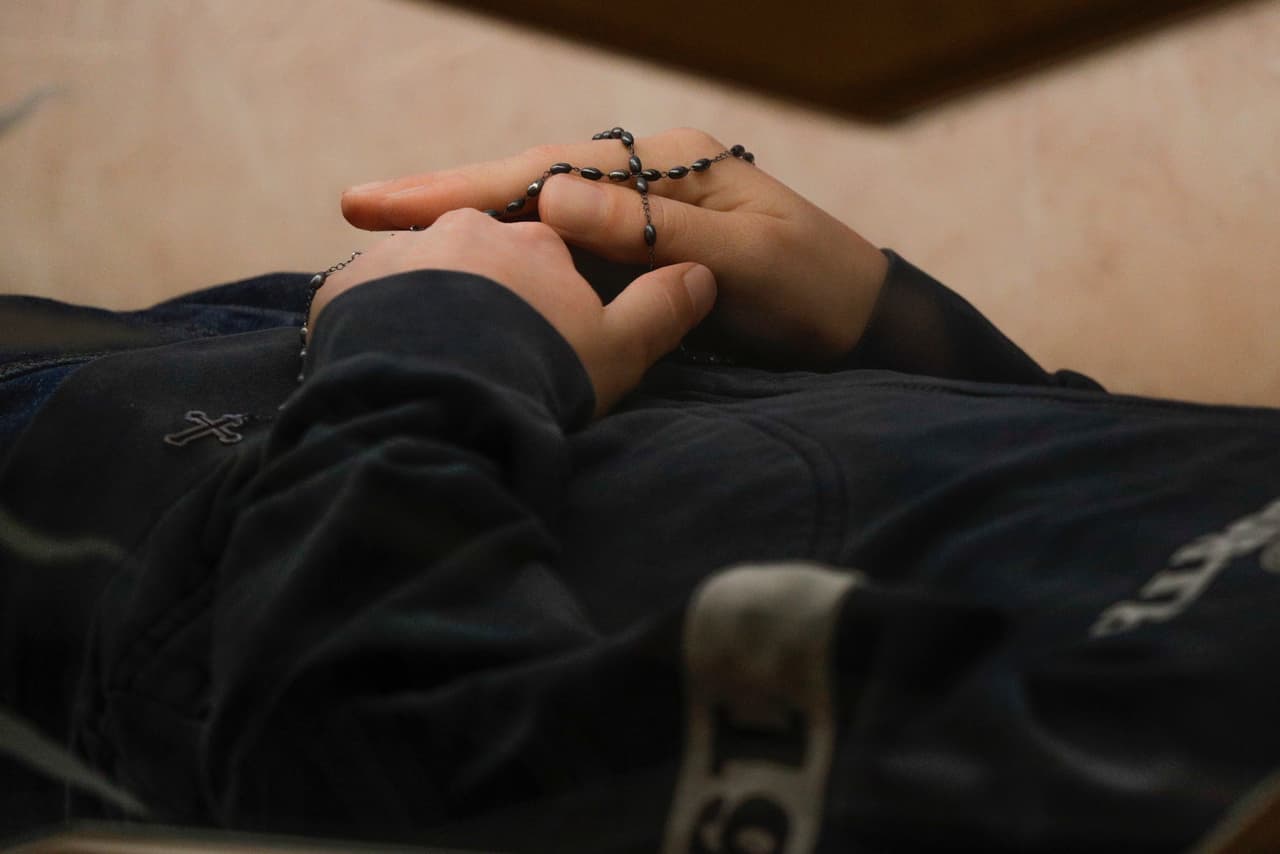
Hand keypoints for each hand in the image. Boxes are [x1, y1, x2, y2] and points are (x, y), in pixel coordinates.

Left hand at [312, 209, 715, 417]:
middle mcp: (464, 231)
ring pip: (417, 278)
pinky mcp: (343, 292)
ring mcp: (397, 256)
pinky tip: (386, 370)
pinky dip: (375, 330)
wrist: (442, 403)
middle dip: (484, 300)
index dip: (551, 297)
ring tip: (435, 371)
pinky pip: (361, 304)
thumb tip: (701, 276)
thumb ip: (662, 308)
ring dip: (426, 311)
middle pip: (480, 259)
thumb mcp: (621, 349)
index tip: (546, 339)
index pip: (550, 249)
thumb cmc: (541, 374)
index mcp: (535, 238)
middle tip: (485, 359)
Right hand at [340, 127, 888, 364]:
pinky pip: (564, 259)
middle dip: (443, 201)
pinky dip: (513, 264)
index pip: (545, 174)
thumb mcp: (745, 259)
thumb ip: (651, 231)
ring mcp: (640, 221)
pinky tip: (471, 273)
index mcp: (664, 167)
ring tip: (388, 239)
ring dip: (468, 231)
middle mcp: (642, 184)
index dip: (461, 188)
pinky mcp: (642, 262)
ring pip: (538, 224)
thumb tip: (548, 199)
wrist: (864, 325)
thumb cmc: (816, 290)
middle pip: (526, 190)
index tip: (377, 198)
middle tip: (356, 209)